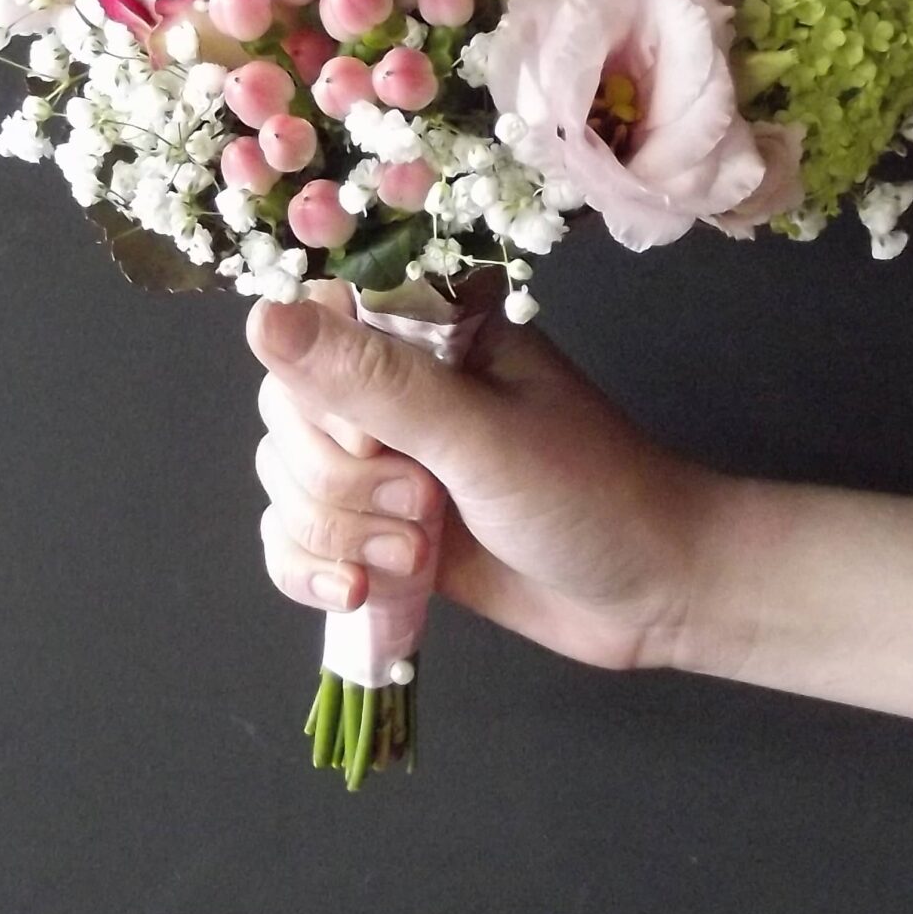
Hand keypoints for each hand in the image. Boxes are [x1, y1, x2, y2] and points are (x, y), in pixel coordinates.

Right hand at [246, 284, 725, 670]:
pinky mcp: (378, 530)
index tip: (375, 439)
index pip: (312, 324)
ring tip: (416, 556)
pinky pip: (293, 538)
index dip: (319, 391)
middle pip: (285, 413)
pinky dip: (313, 572)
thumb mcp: (480, 435)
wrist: (652, 596)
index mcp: (430, 330)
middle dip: (336, 479)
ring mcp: (385, 462)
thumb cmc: (590, 496)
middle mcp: (397, 388)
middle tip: (422, 507)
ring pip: (286, 481)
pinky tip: (361, 594)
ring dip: (335, 534)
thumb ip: (373, 379)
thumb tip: (260, 317)